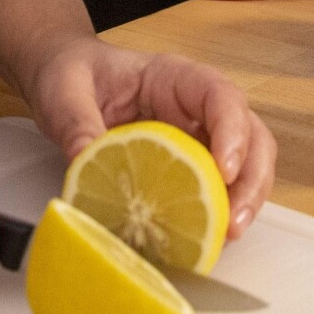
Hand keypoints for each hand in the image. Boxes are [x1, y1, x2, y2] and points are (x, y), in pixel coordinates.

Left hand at [16, 37, 279, 238]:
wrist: (62, 79)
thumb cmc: (70, 73)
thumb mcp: (64, 92)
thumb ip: (76, 124)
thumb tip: (87, 162)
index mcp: (172, 76)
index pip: (220, 95)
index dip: (232, 131)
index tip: (225, 170)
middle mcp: (195, 106)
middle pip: (249, 133)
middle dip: (251, 178)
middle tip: (233, 221)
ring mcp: (196, 135)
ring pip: (245, 163)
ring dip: (244, 200)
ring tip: (227, 236)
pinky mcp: (186, 164)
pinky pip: (216, 186)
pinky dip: (219, 212)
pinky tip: (206, 240)